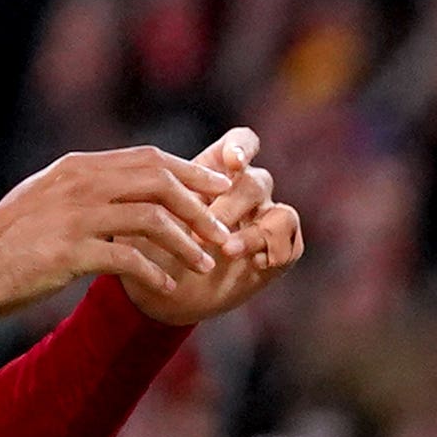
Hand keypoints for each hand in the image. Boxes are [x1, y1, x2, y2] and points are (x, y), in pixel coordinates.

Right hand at [0, 146, 253, 324]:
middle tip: (225, 232)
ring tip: (207, 264)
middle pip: (159, 181)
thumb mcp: (49, 202)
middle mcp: (78, 183)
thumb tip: (129, 190)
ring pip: (152, 218)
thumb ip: (88, 191)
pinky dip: (155, 273)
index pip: (149, 159)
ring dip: (187, 243)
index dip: (192, 173)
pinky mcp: (66, 252)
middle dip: (200, 207)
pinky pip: (128, 258)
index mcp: (78, 168)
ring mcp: (72, 216)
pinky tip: (168, 288)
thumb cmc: (10, 242)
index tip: (222, 191)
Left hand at [134, 125, 305, 327]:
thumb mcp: (145, 215)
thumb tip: (169, 182)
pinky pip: (291, 243)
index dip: (243, 148)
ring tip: (226, 251)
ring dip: (251, 232)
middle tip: (203, 232)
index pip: (243, 143)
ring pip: (278, 212)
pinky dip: (273, 251)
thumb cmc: (150, 246)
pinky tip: (252, 263)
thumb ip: (159, 194)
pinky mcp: (278, 252)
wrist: (160, 293)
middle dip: (231, 205)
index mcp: (218, 173)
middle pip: (256, 182)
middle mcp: (248, 193)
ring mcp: (265, 222)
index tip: (233, 164)